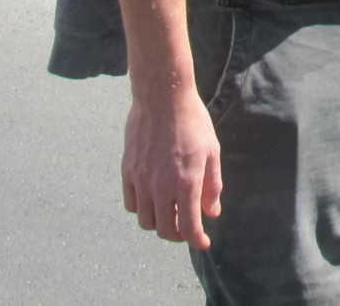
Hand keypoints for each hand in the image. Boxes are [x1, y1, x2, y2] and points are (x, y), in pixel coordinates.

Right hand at [121, 92, 222, 248]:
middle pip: (165, 230)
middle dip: (178, 234)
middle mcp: (161, 186)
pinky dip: (143, 208)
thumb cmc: (192, 122)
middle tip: (187, 225)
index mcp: (186, 182)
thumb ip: (212, 185)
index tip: (203, 243)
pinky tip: (154, 198)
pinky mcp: (128, 171)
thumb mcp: (211, 151)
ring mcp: (141, 180)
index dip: (197, 241)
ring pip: (146, 221)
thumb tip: (212, 212)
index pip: (189, 228)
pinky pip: (132, 203)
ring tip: (170, 211)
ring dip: (159, 222)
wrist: (162, 97)